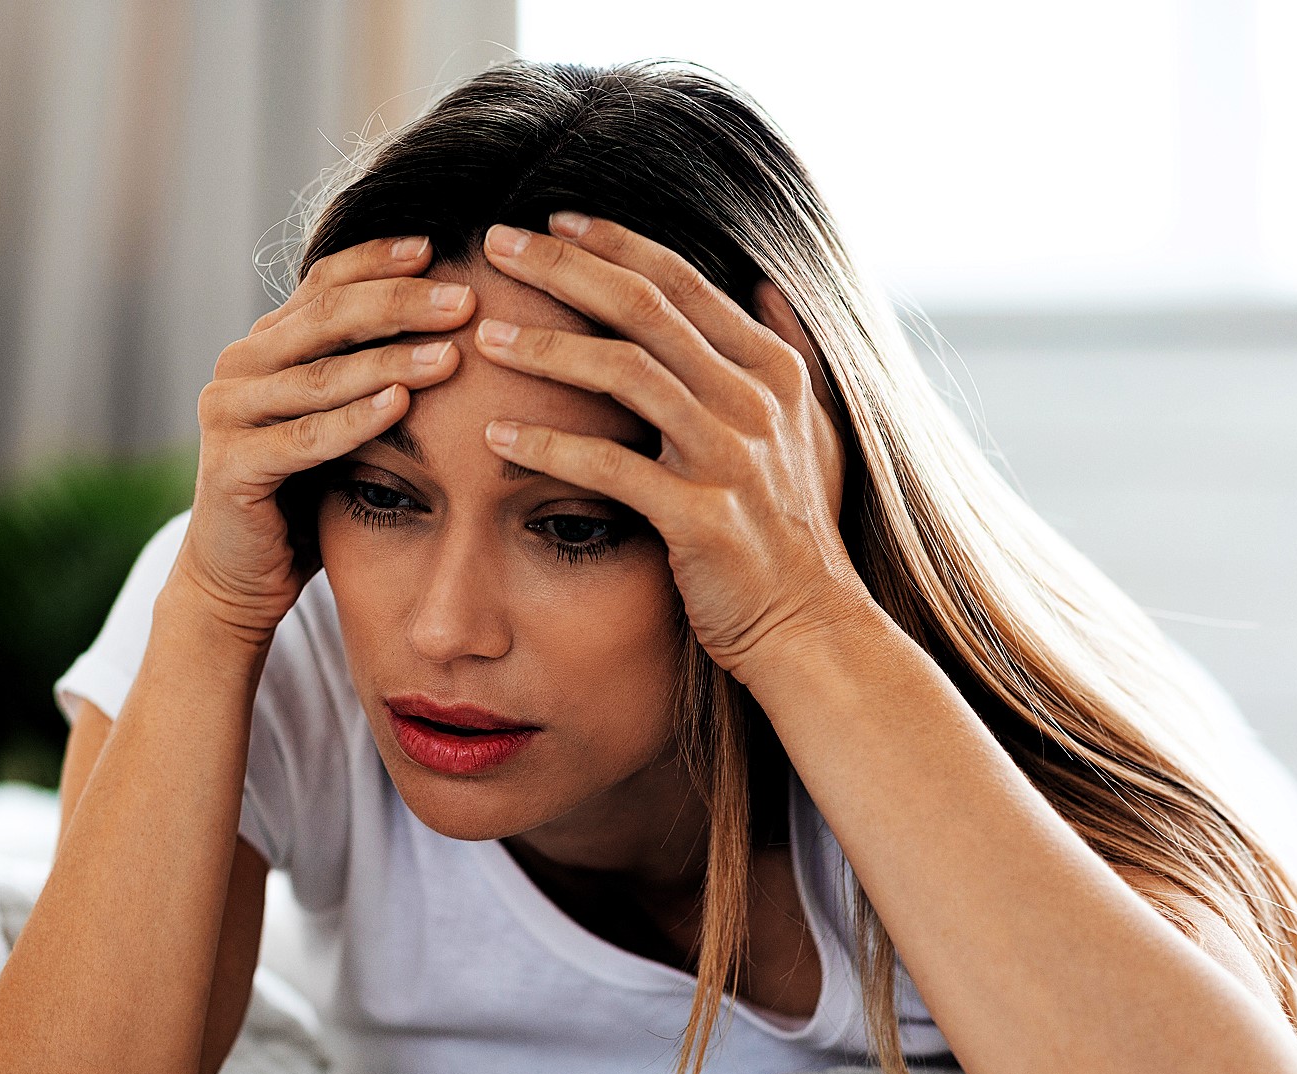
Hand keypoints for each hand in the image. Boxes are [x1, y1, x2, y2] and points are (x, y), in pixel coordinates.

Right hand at [177, 236, 475, 643]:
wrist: (238, 575)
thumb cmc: (303, 496)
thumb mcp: (337, 421)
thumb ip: (366, 373)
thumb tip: (455, 321)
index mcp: (266, 345)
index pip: (325, 283)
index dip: (379, 260)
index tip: (439, 246)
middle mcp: (240, 366)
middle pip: (327, 316)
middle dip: (400, 303)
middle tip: (464, 298)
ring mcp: (229, 413)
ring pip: (322, 374)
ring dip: (391, 359)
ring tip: (453, 350)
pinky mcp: (232, 465)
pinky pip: (306, 436)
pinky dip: (356, 418)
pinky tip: (402, 403)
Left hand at [471, 213, 864, 682]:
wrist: (811, 627)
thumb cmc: (796, 531)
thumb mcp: (813, 430)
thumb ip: (790, 352)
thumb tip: (768, 284)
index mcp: (773, 369)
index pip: (682, 281)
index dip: (613, 244)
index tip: (551, 222)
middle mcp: (755, 401)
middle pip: (645, 309)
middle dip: (564, 270)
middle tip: (496, 245)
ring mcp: (731, 457)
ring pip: (625, 374)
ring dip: (546, 350)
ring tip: (484, 338)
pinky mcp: (701, 517)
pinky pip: (610, 468)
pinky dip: (548, 448)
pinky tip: (495, 439)